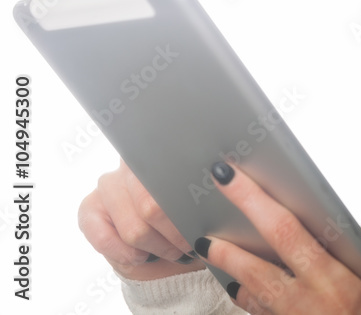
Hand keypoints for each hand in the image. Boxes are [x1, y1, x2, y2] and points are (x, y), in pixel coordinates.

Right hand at [78, 159, 205, 280]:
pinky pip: (104, 238)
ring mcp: (109, 184)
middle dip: (177, 234)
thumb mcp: (208, 200)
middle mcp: (133, 163)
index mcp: (166, 152)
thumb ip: (211, 186)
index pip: (176, 171)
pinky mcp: (90, 208)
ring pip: (135, 228)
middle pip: (154, 206)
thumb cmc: (195, 217)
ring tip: (174, 252)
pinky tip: (143, 254)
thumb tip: (224, 176)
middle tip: (192, 245)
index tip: (205, 223)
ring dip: (158, 247)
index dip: (190, 205)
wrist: (170, 249)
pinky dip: (127, 254)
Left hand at [194, 161, 360, 314]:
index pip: (284, 229)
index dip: (251, 199)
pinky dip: (249, 299)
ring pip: (251, 296)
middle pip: (254, 269)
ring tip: (212, 250)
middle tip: (203, 229)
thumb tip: (305, 227)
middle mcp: (308, 303)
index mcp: (335, 279)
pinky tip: (241, 287)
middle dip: (224, 248)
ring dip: (231, 271)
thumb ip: (338, 256)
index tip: (228, 176)